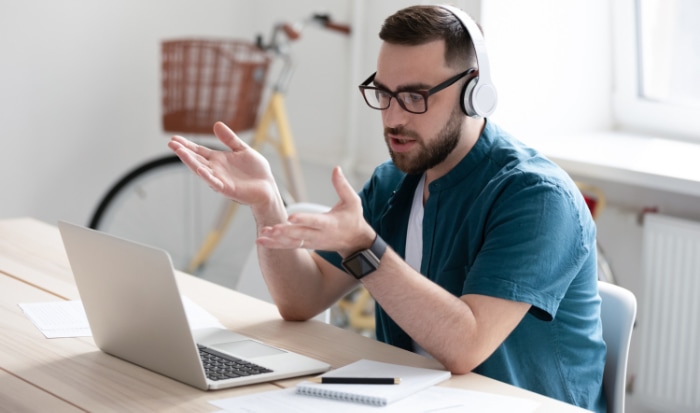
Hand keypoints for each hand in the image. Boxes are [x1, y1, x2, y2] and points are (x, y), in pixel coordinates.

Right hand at [168, 122, 280, 207]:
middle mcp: (216, 170)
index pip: (199, 151)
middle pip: (196, 159)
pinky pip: (215, 183)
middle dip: (184, 152)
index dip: (187, 145)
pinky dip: (207, 176)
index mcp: (219, 160)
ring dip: (191, 162)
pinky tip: (199, 169)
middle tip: (171, 143)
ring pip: (202, 170)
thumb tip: (217, 124)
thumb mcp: (243, 150)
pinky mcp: (228, 189)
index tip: (174, 139)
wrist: (268, 187)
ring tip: (180, 152)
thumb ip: (230, 139)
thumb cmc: (256, 171)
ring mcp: (220, 180)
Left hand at [257, 166, 375, 255]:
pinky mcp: (307, 244)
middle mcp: (319, 234)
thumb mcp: (353, 201)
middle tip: (271, 228)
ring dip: (276, 240)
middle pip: (300, 234)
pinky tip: (261, 240)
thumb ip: (342, 186)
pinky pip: (290, 246)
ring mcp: (312, 242)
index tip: (291, 217)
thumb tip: (336, 168)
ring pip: (292, 242)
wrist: (355, 242)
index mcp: (330, 223)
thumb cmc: (353, 218)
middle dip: (285, 232)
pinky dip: (275, 244)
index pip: (315, 221)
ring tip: (261, 236)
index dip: (304, 219)